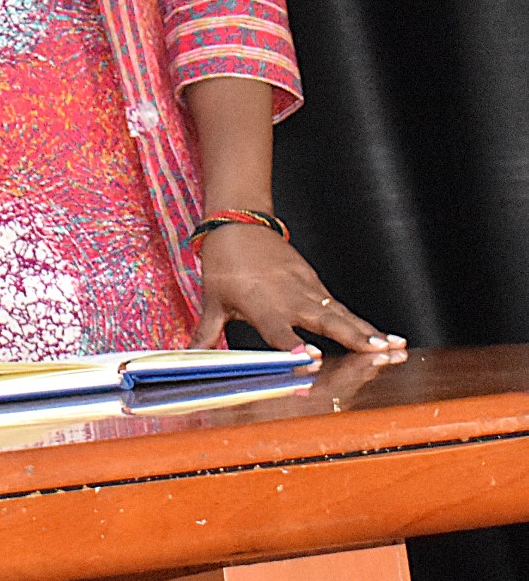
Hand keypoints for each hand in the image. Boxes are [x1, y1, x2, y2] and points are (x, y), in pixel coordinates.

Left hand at [190, 223, 406, 356]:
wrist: (238, 221)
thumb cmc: (223, 263)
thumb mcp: (211, 299)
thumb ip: (205, 333)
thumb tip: (185, 359)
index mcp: (260, 303)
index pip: (278, 329)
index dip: (293, 346)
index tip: (313, 358)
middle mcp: (288, 297)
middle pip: (322, 321)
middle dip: (351, 338)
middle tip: (377, 353)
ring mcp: (306, 289)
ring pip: (341, 315)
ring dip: (368, 332)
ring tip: (395, 349)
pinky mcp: (315, 285)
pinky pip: (341, 309)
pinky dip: (365, 324)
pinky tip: (388, 339)